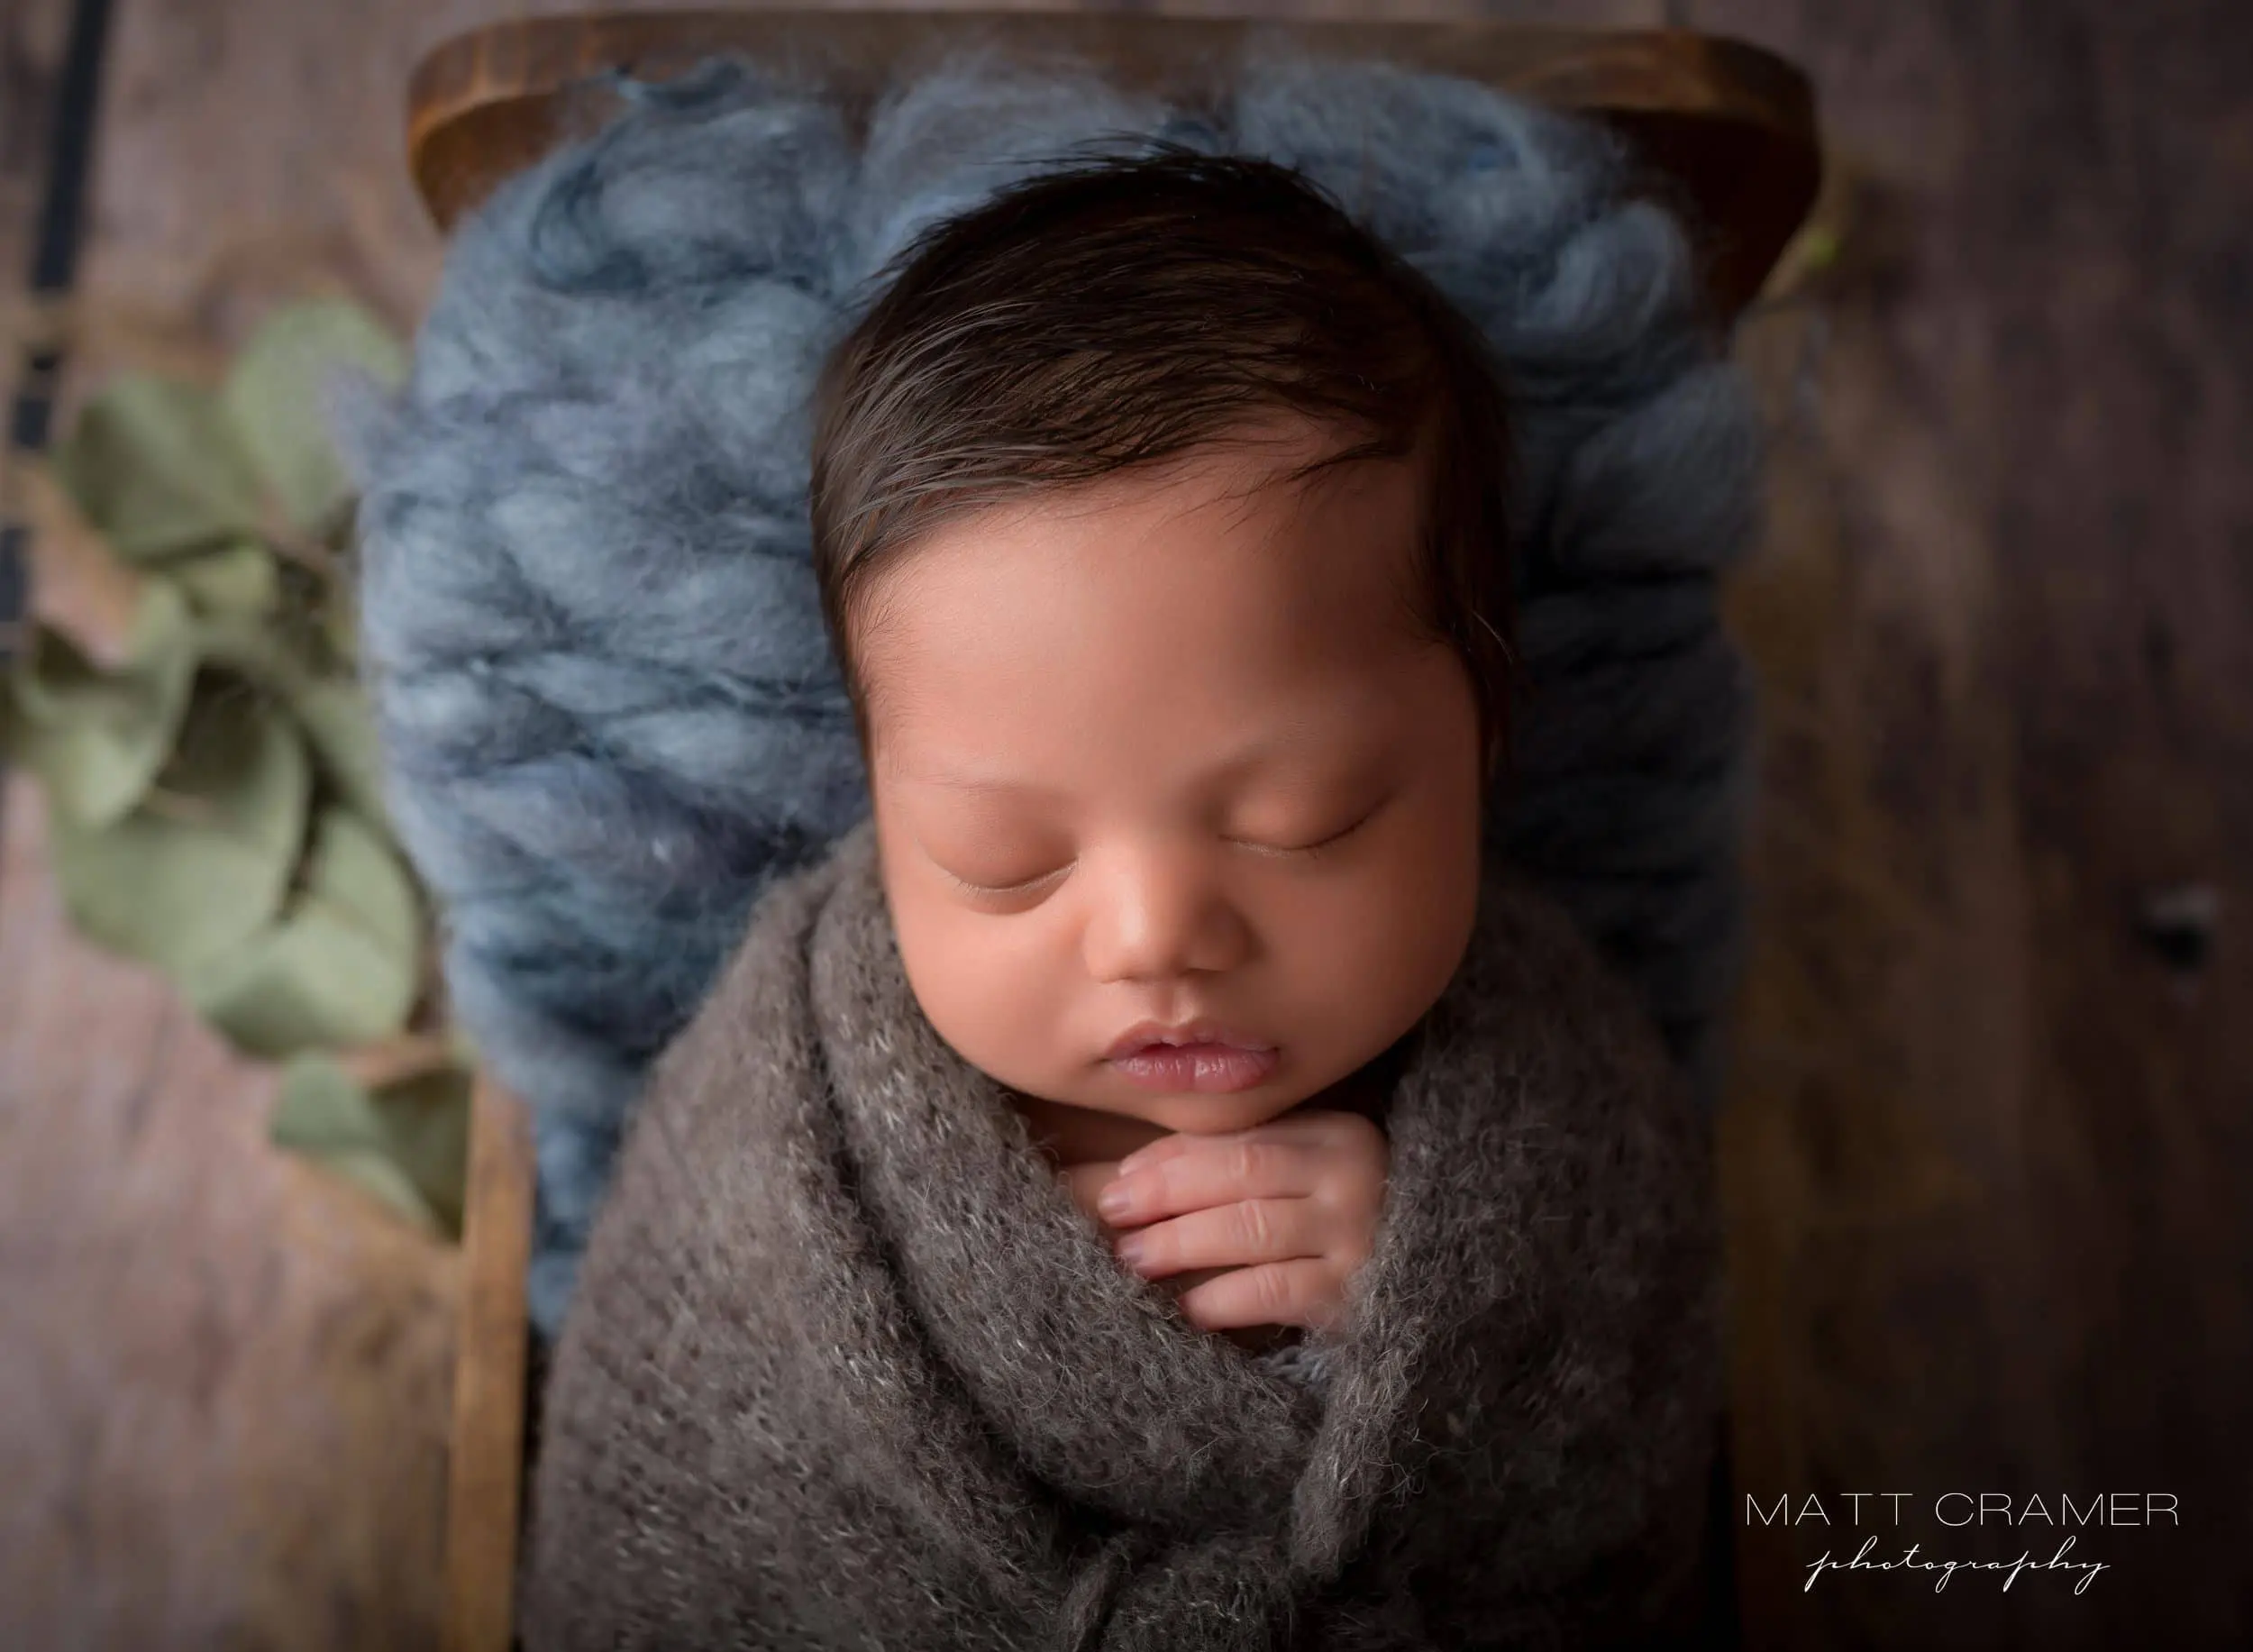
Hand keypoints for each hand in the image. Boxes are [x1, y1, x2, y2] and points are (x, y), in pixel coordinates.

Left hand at [1081, 1109, 1388, 1336]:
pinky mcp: (1358, 1295)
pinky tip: (1187, 1307)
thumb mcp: (1307, 1179)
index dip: (1171, 1157)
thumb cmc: (1348, 1228)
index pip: (1239, 1138)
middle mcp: (1353, 1175)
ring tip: (1134, 1258)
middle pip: (1241, 1174)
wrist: (1440, 1286)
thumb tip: (1131, 1172)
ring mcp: (1359, 1235)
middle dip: (1166, 1194)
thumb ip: (1237, 1165)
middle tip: (1113, 1214)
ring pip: (1251, 1229)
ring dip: (1181, 1243)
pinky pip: (1275, 1291)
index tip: (1119, 1179)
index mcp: (1338, 1134)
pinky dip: (1223, 1297)